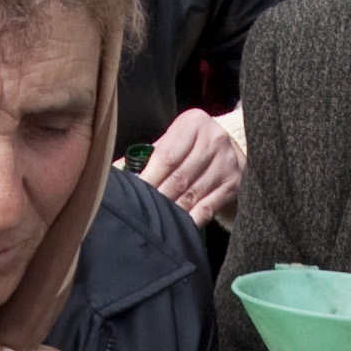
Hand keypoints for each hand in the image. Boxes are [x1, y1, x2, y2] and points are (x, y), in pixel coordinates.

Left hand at [138, 105, 246, 221]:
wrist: (235, 146)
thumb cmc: (193, 145)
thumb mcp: (174, 139)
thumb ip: (148, 155)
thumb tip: (115, 172)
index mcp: (193, 124)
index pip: (166, 156)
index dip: (148, 178)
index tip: (133, 193)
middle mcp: (213, 140)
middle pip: (178, 178)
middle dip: (157, 197)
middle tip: (140, 211)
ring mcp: (226, 164)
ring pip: (191, 195)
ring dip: (170, 211)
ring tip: (154, 220)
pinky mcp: (233, 185)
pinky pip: (207, 208)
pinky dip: (190, 220)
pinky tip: (177, 227)